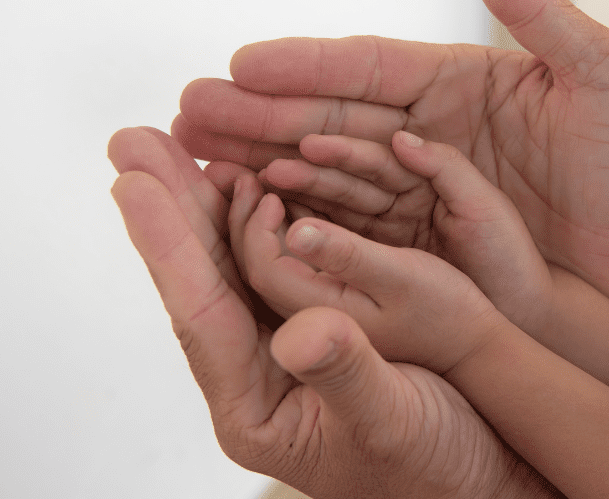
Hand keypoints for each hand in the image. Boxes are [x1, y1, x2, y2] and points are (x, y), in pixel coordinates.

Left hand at [108, 127, 558, 498]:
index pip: (200, 314)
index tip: (131, 182)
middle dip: (168, 205)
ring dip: (202, 201)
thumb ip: (345, 375)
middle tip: (132, 142)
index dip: (166, 244)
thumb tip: (298, 331)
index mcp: (257, 407)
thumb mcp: (393, 422)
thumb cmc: (436, 466)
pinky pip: (268, 263)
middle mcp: (256, 374)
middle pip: (201, 277)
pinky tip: (243, 179)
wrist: (477, 475)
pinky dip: (254, 216)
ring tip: (175, 146)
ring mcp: (280, 348)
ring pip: (229, 263)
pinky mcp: (310, 328)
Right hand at [175, 0, 608, 311]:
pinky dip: (297, 216)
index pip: (364, 67)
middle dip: (254, 116)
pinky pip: (347, 223)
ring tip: (196, 158)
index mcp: (453, 81)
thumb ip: (539, 10)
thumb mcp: (600, 68)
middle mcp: (420, 129)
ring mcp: (413, 183)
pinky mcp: (417, 235)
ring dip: (258, 164)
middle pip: (324, 118)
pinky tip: (249, 212)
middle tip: (187, 113)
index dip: (302, 65)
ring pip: (322, 170)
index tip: (240, 63)